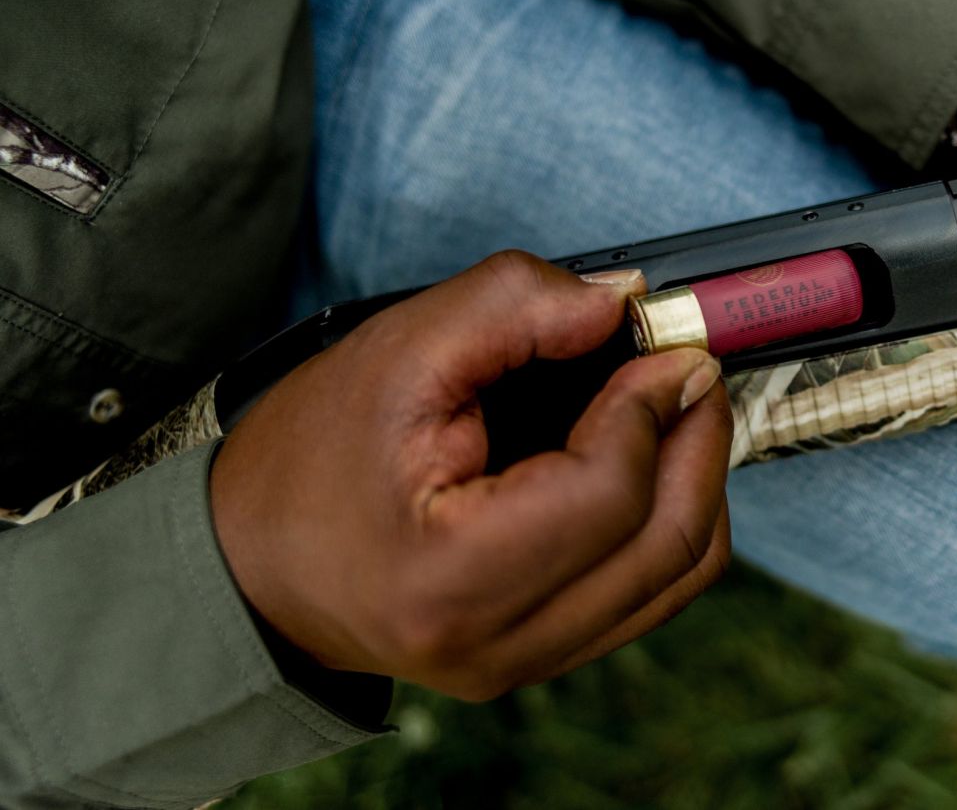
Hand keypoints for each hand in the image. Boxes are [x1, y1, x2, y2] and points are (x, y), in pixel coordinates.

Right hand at [210, 252, 731, 700]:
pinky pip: (650, 595)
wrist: (249, 563)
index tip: (665, 349)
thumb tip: (621, 301)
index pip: (608, 494)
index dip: (652, 407)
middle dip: (700, 442)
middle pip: (667, 545)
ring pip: (675, 577)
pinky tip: (652, 463)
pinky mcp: (540, 656)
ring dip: (699, 483)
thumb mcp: (396, 351)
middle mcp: (498, 644)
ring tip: (678, 410)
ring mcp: (524, 663)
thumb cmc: (308, 459)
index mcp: (451, 577)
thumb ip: (512, 305)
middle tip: (695, 371)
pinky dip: (671, 522)